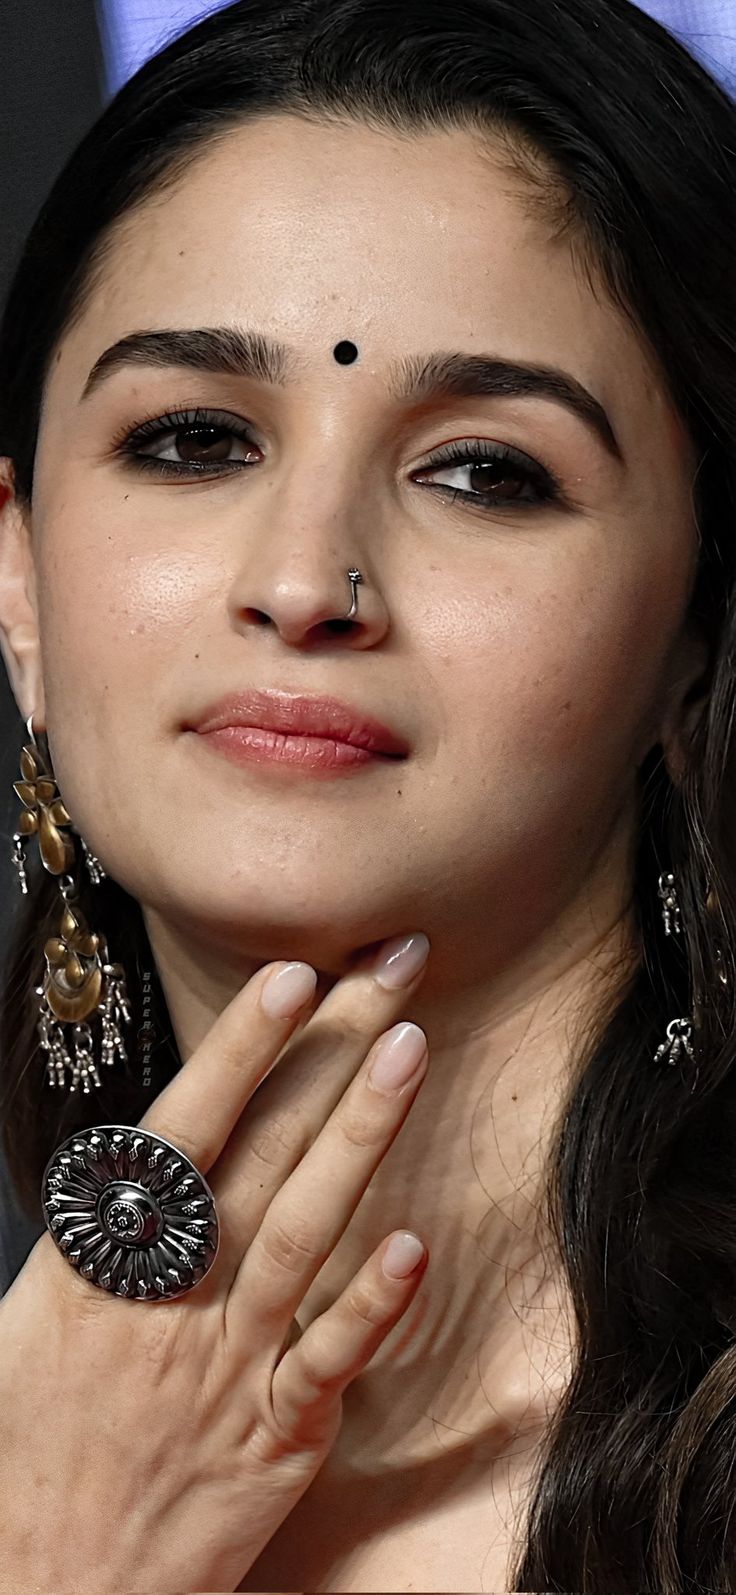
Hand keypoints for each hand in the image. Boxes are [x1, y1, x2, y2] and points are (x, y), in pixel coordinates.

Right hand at [0, 933, 430, 1593]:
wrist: (38, 1588)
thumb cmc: (29, 1449)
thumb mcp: (39, 1318)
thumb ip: (112, 1233)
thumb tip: (165, 1155)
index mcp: (104, 1259)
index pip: (185, 1126)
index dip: (243, 1047)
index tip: (294, 973)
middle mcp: (171, 1295)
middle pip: (265, 1147)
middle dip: (333, 1048)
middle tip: (394, 964)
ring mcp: (227, 1363)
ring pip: (306, 1228)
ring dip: (363, 1133)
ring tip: (413, 1050)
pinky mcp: (272, 1438)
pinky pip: (329, 1361)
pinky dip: (374, 1303)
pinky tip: (418, 1244)